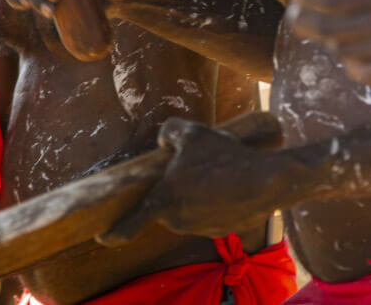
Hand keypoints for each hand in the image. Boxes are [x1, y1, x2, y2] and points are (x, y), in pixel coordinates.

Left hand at [98, 117, 297, 245]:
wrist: (267, 180)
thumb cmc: (224, 156)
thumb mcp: (191, 132)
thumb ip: (168, 133)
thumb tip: (164, 144)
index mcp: (164, 200)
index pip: (132, 222)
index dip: (116, 231)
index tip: (103, 238)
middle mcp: (178, 220)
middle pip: (166, 205)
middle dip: (174, 189)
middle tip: (193, 167)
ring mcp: (200, 228)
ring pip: (189, 209)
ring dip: (196, 195)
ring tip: (216, 173)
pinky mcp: (222, 230)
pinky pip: (209, 214)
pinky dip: (215, 201)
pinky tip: (229, 184)